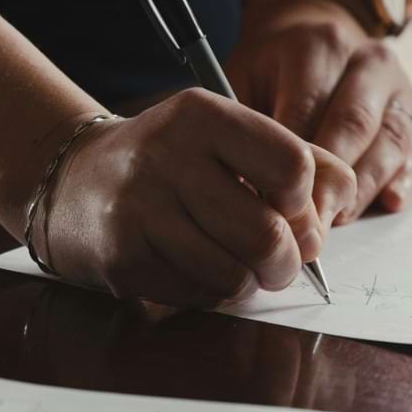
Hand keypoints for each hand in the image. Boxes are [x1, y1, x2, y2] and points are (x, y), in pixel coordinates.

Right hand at [33, 90, 356, 308]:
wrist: (73, 179)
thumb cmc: (170, 161)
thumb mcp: (227, 136)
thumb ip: (296, 158)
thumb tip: (338, 208)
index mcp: (203, 115)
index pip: (294, 166)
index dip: (305, 201)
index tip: (289, 207)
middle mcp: (167, 156)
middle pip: (268, 235)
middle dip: (286, 262)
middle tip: (278, 260)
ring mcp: (140, 209)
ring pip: (235, 276)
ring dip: (247, 281)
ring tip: (233, 262)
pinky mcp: (123, 257)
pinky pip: (197, 295)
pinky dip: (208, 292)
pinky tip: (190, 265)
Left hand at [227, 0, 411, 222]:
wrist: (313, 32)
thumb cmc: (271, 68)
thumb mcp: (244, 76)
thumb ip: (246, 124)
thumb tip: (245, 185)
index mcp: (319, 46)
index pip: (307, 110)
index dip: (290, 162)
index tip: (272, 202)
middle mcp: (367, 62)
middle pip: (352, 125)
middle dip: (329, 180)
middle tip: (306, 223)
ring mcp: (398, 88)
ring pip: (389, 142)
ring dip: (363, 188)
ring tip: (335, 220)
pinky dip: (403, 181)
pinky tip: (387, 203)